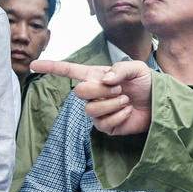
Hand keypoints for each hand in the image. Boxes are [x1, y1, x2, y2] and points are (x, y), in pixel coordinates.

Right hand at [32, 59, 153, 135]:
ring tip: (125, 99)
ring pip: (90, 109)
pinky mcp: (106, 126)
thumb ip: (121, 69)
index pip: (69, 71)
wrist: (159, 103)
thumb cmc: (147, 83)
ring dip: (112, 103)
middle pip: (79, 92)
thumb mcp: (137, 68)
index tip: (33, 64)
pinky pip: (103, 122)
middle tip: (119, 89)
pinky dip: (119, 115)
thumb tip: (106, 79)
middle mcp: (94, 93)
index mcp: (96, 76)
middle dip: (100, 90)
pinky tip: (128, 111)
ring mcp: (98, 111)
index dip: (51, 67)